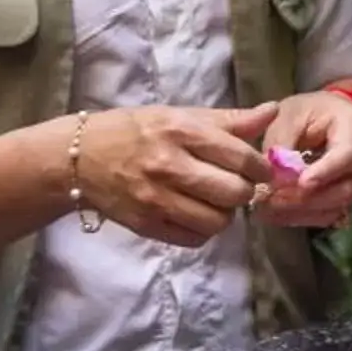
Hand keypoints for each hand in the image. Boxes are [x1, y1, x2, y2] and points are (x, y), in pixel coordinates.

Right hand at [75, 102, 276, 247]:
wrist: (80, 157)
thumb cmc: (134, 130)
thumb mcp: (177, 115)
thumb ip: (228, 119)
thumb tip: (271, 111)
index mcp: (180, 130)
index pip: (240, 157)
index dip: (260, 168)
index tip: (258, 169)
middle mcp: (169, 165)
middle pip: (234, 193)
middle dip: (244, 192)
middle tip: (236, 185)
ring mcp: (157, 199)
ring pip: (218, 221)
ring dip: (224, 213)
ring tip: (214, 201)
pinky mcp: (147, 225)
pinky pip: (195, 239)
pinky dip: (203, 229)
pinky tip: (195, 213)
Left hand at [260, 87, 351, 228]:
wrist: (331, 119)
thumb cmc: (310, 111)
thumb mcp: (291, 113)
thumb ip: (282, 139)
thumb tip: (272, 173)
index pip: (347, 155)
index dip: (325, 172)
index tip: (301, 183)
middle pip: (344, 188)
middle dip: (308, 198)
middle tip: (274, 199)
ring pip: (337, 206)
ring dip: (303, 212)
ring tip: (270, 209)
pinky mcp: (345, 198)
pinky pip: (329, 214)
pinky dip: (304, 218)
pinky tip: (279, 215)